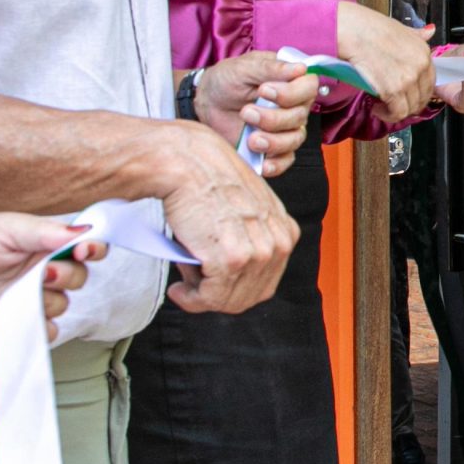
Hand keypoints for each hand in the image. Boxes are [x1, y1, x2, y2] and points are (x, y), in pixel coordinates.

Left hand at [0, 217, 104, 341]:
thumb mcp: (3, 228)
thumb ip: (44, 231)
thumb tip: (84, 230)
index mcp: (43, 242)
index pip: (85, 245)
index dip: (93, 248)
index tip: (85, 250)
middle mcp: (42, 270)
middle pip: (80, 276)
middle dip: (68, 274)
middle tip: (42, 270)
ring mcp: (31, 298)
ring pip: (64, 304)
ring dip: (49, 299)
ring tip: (20, 290)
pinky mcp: (18, 322)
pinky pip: (47, 331)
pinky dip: (41, 326)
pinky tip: (22, 314)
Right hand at [157, 123, 299, 312]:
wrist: (186, 163)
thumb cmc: (205, 180)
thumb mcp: (242, 207)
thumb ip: (246, 235)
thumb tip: (228, 269)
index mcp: (284, 230)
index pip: (266, 279)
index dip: (236, 289)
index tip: (214, 286)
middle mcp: (277, 242)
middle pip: (251, 295)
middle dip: (219, 297)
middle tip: (194, 286)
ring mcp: (257, 253)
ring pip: (230, 300)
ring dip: (201, 295)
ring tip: (184, 277)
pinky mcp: (233, 260)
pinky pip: (211, 298)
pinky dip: (191, 299)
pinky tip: (179, 290)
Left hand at [192, 55, 319, 176]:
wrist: (206, 102)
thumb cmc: (226, 80)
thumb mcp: (244, 67)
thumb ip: (271, 68)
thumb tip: (300, 68)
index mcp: (290, 82)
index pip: (309, 87)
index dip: (291, 92)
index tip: (264, 90)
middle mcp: (293, 107)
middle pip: (300, 117)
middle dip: (273, 118)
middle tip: (246, 111)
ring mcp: (285, 129)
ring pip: (294, 140)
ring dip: (273, 141)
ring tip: (250, 138)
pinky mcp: (273, 149)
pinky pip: (285, 160)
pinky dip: (276, 164)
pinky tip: (263, 163)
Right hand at [334, 1, 437, 120]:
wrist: (352, 31)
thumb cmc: (370, 28)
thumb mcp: (401, 29)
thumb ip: (417, 35)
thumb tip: (430, 31)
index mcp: (424, 52)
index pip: (429, 82)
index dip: (417, 92)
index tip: (406, 95)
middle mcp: (421, 66)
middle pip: (422, 98)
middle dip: (408, 104)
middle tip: (394, 104)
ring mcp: (409, 79)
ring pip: (410, 108)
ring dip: (396, 111)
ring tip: (382, 105)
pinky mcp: (394, 91)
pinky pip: (398, 113)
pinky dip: (388, 115)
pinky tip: (377, 108)